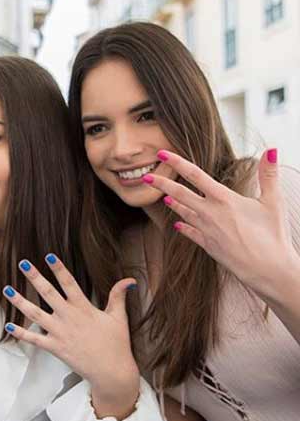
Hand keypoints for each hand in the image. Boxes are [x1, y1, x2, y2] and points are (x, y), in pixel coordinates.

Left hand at [3, 254, 139, 420]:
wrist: (112, 373)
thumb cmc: (116, 344)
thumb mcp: (119, 318)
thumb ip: (119, 296)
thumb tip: (129, 280)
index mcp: (84, 308)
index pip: (70, 283)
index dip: (59, 269)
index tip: (49, 256)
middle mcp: (69, 318)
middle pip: (48, 293)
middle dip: (35, 277)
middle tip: (23, 263)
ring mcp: (60, 333)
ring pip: (36, 314)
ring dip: (20, 302)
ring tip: (7, 290)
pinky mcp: (55, 348)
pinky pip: (35, 339)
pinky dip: (21, 333)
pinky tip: (9, 325)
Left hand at [143, 148, 298, 301]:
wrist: (268, 270)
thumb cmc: (272, 235)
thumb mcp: (273, 202)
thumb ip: (269, 174)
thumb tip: (272, 150)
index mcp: (224, 199)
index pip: (195, 174)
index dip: (176, 162)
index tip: (162, 153)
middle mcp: (210, 213)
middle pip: (180, 193)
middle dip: (161, 184)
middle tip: (146, 177)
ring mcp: (206, 230)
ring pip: (183, 213)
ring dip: (173, 204)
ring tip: (163, 197)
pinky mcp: (207, 245)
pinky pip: (191, 233)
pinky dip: (184, 227)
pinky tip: (178, 225)